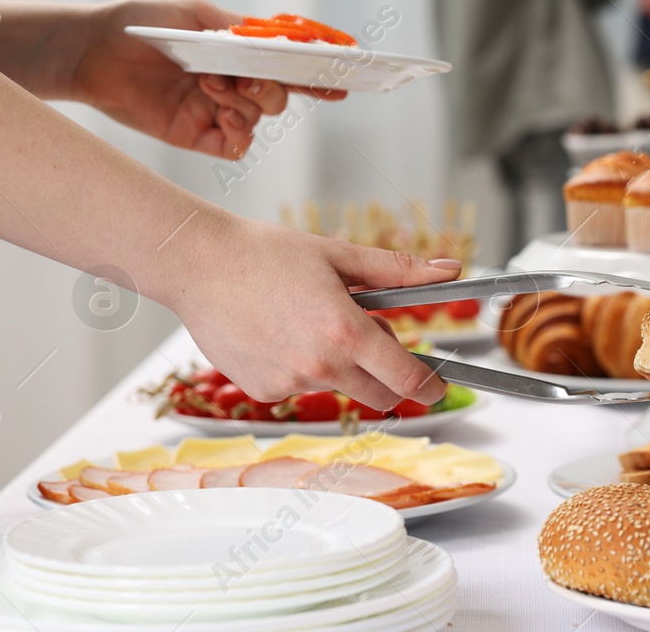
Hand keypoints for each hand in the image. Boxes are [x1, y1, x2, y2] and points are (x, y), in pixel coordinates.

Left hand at [72, 0, 345, 158]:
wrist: (91, 52)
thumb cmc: (140, 24)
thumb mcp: (193, 14)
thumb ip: (235, 28)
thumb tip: (276, 41)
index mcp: (238, 54)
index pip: (288, 67)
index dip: (319, 75)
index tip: (344, 79)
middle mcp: (233, 83)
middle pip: (278, 96)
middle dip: (270, 89)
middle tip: (241, 78)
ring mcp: (215, 110)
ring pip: (258, 119)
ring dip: (243, 105)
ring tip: (209, 87)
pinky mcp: (196, 135)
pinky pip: (235, 147)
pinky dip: (237, 136)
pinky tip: (220, 119)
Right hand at [165, 214, 458, 409]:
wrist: (199, 265)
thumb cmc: (266, 254)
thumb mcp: (340, 255)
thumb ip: (400, 271)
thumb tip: (451, 270)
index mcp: (344, 331)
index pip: (404, 378)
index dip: (429, 386)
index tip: (438, 386)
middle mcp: (318, 364)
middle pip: (379, 395)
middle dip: (391, 377)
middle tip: (373, 336)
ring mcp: (288, 382)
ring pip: (338, 386)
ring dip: (342, 365)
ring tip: (314, 319)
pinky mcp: (261, 390)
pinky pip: (300, 386)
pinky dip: (305, 367)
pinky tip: (282, 334)